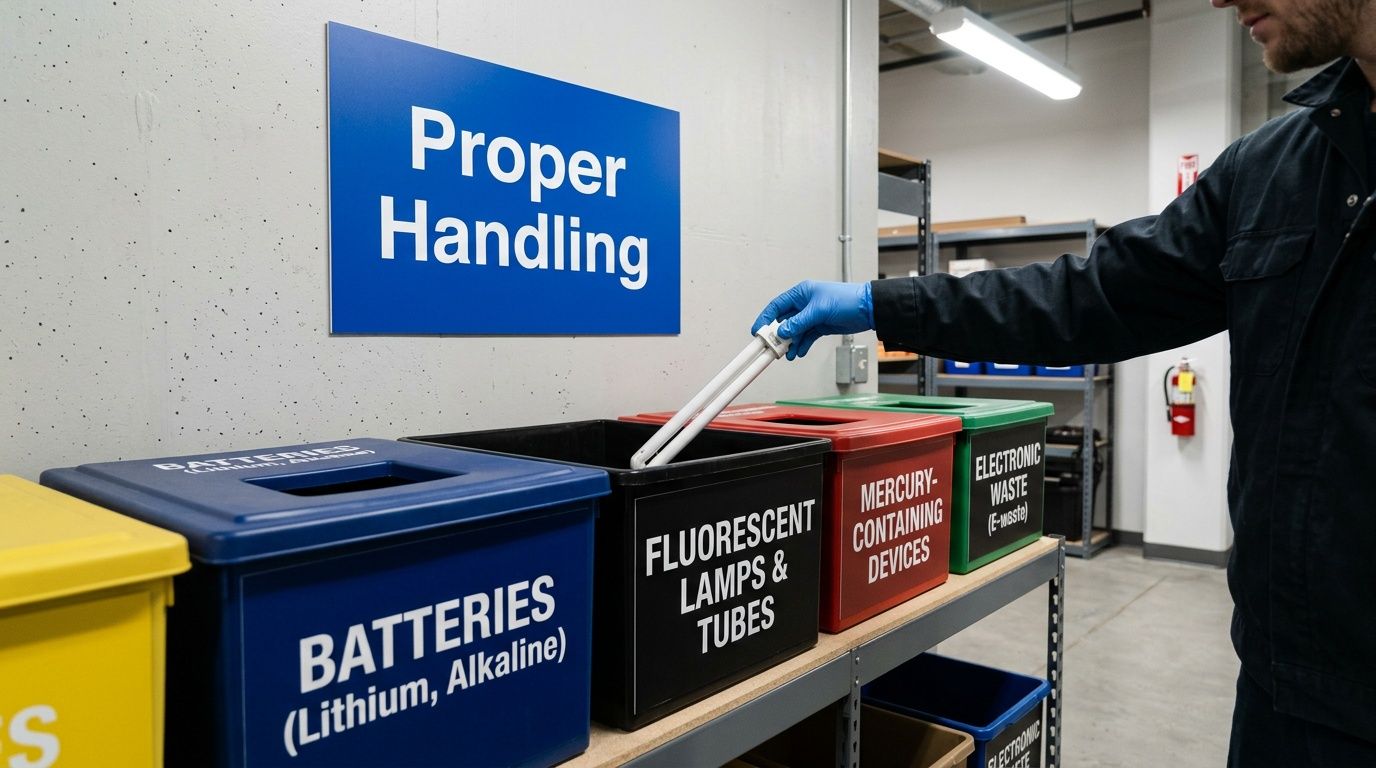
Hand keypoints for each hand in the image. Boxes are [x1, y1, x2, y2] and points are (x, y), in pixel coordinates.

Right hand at [751, 280, 872, 359]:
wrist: (868, 309)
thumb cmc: (846, 300)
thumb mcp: (819, 311)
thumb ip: (799, 322)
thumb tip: (782, 332)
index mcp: (801, 294)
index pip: (777, 306)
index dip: (765, 319)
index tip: (758, 332)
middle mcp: (804, 304)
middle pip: (784, 321)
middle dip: (778, 336)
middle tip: (773, 348)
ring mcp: (812, 316)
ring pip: (794, 332)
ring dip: (790, 344)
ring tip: (788, 355)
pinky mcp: (820, 326)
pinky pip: (805, 337)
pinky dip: (801, 345)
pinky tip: (798, 353)